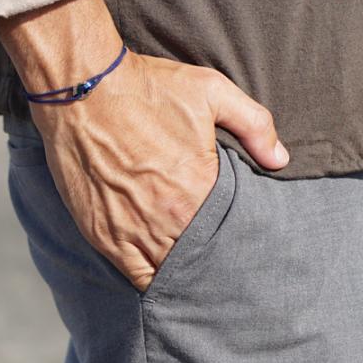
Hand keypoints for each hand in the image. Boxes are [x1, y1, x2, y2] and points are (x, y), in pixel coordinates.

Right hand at [29, 47, 288, 292]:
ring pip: (169, 271)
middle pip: (201, 257)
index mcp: (197, 190)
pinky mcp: (101, 232)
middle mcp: (166, 219)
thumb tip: (279, 160)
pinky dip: (150, 276)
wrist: (83, 88)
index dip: (237, 235)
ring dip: (183, 268)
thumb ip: (254, 124)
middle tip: (219, 250)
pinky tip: (161, 267)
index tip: (241, 233)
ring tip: (195, 262)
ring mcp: (131, 230)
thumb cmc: (147, 87)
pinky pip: (134, 273)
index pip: (230, 234)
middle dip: (212, 255)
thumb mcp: (211, 91)